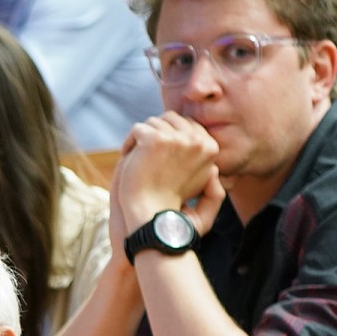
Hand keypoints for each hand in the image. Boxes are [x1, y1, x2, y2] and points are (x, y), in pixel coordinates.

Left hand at [116, 112, 222, 231]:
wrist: (152, 217)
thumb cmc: (171, 203)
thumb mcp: (197, 179)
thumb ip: (199, 157)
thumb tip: (196, 138)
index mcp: (210, 147)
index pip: (187, 124)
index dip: (169, 133)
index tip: (156, 150)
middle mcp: (197, 140)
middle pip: (171, 118)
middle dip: (156, 131)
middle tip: (143, 151)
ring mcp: (177, 139)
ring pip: (154, 122)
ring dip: (141, 137)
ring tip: (134, 156)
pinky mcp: (155, 140)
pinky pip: (138, 129)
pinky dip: (129, 141)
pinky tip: (126, 156)